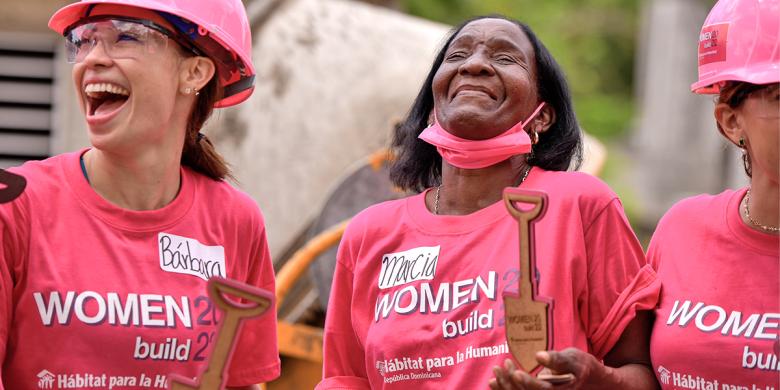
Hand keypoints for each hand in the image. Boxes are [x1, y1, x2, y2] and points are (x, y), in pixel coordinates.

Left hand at [488, 348, 609, 388]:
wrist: (585, 376)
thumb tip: (540, 356)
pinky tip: (493, 382)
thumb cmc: (579, 364)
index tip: (515, 372)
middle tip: (499, 367)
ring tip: (494, 373)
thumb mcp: (573, 358)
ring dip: (505, 386)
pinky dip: (505, 388)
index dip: (528, 383)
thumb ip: (557, 359)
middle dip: (510, 383)